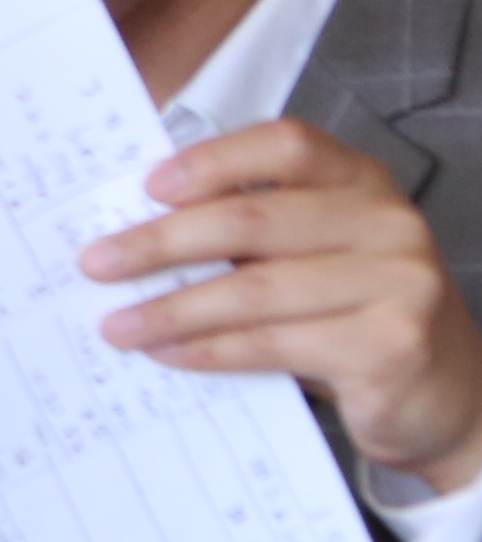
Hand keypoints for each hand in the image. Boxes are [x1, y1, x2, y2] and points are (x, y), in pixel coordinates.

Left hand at [86, 121, 481, 494]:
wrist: (447, 396)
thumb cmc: (357, 316)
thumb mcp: (317, 256)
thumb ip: (254, 232)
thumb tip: (135, 231)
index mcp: (363, 183)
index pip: (286, 145)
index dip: (212, 161)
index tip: (146, 187)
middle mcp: (388, 223)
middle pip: (251, 219)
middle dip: (159, 243)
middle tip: (96, 263)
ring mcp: (398, 283)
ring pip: (254, 289)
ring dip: (171, 308)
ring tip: (117, 324)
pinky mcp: (389, 346)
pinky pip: (273, 344)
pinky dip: (209, 349)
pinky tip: (168, 354)